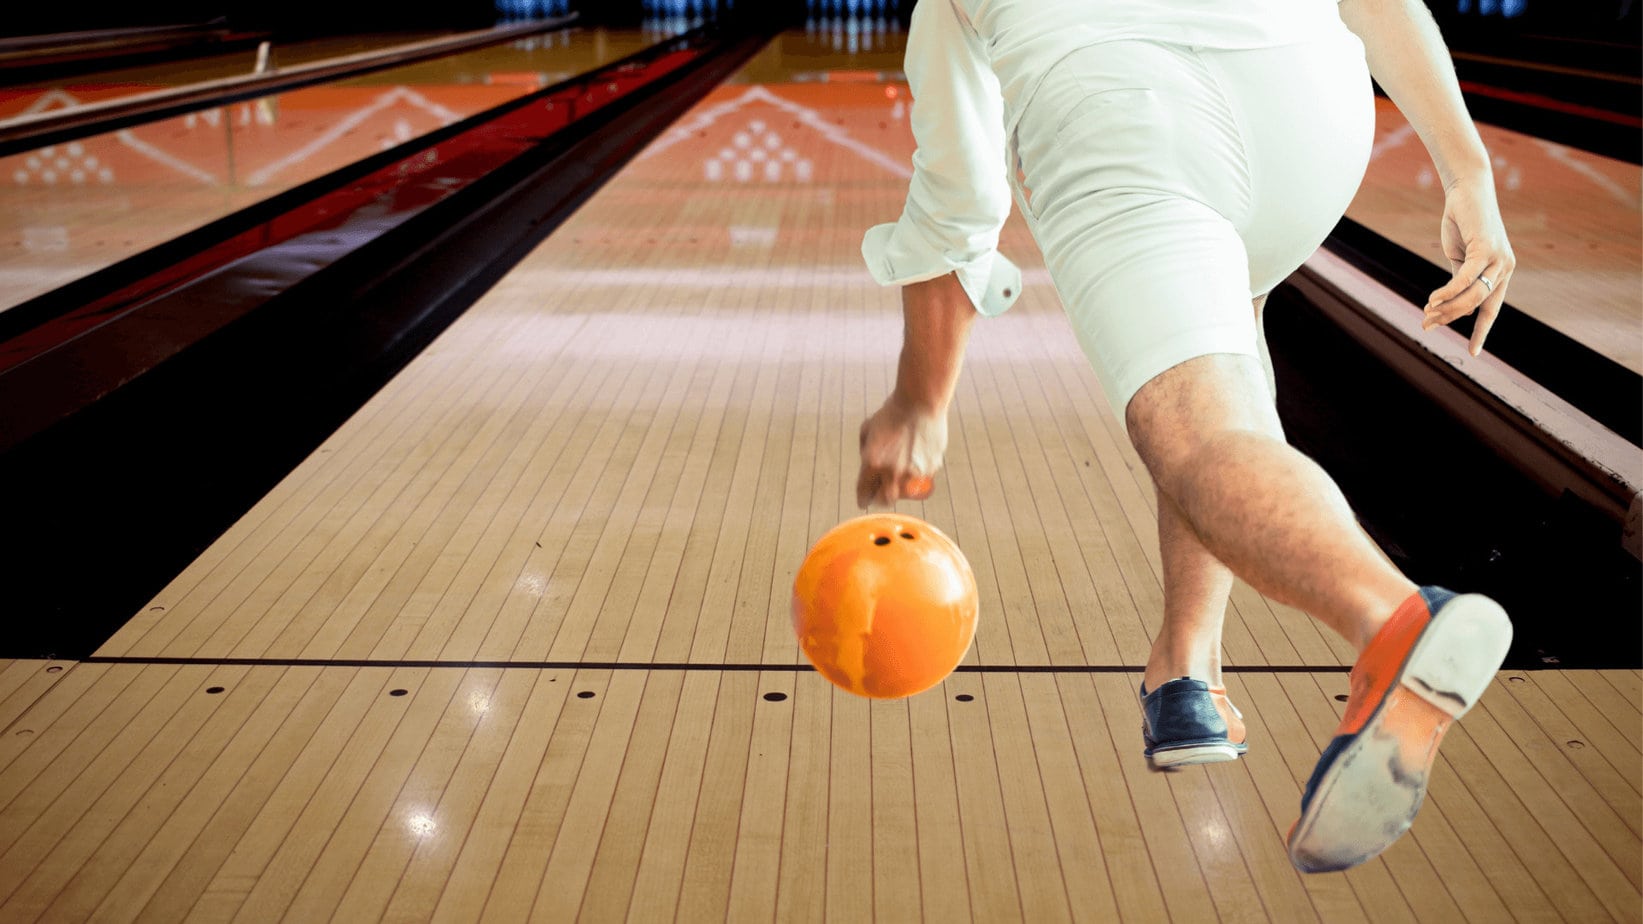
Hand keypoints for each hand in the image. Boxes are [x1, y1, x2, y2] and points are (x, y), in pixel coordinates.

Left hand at [857, 392, 946, 508]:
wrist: (919, 403)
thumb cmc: (892, 412)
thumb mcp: (868, 429)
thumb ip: (865, 449)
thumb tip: (867, 461)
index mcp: (871, 463)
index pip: (864, 493)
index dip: (863, 498)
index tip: (864, 500)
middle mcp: (891, 472)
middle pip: (885, 500)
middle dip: (881, 498)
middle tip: (882, 494)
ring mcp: (913, 472)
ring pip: (905, 493)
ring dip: (901, 488)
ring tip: (901, 477)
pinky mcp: (930, 468)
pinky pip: (922, 478)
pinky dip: (918, 474)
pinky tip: (916, 459)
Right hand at [1424, 175, 1514, 355]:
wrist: (1466, 190)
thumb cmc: (1463, 222)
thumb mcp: (1461, 256)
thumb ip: (1461, 279)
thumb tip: (1453, 306)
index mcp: (1501, 271)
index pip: (1491, 308)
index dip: (1481, 331)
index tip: (1472, 353)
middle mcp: (1505, 268)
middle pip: (1477, 304)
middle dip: (1450, 317)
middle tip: (1426, 324)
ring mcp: (1498, 258)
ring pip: (1472, 295)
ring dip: (1447, 307)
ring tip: (1427, 312)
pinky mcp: (1485, 249)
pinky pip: (1466, 278)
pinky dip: (1448, 291)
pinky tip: (1433, 299)